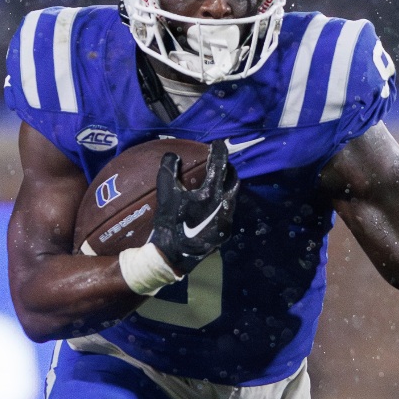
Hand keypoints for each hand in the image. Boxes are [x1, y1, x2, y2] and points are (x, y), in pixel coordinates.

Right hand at [150, 139, 238, 274]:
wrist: (173, 255)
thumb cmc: (169, 223)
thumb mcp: (165, 194)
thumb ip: (168, 170)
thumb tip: (173, 155)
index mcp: (210, 193)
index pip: (220, 164)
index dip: (219, 150)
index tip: (217, 143)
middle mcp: (224, 204)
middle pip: (233, 178)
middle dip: (227, 167)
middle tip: (217, 162)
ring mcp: (227, 218)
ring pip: (233, 194)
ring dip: (226, 184)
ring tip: (216, 180)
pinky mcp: (226, 230)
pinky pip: (229, 209)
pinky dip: (223, 200)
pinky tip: (213, 202)